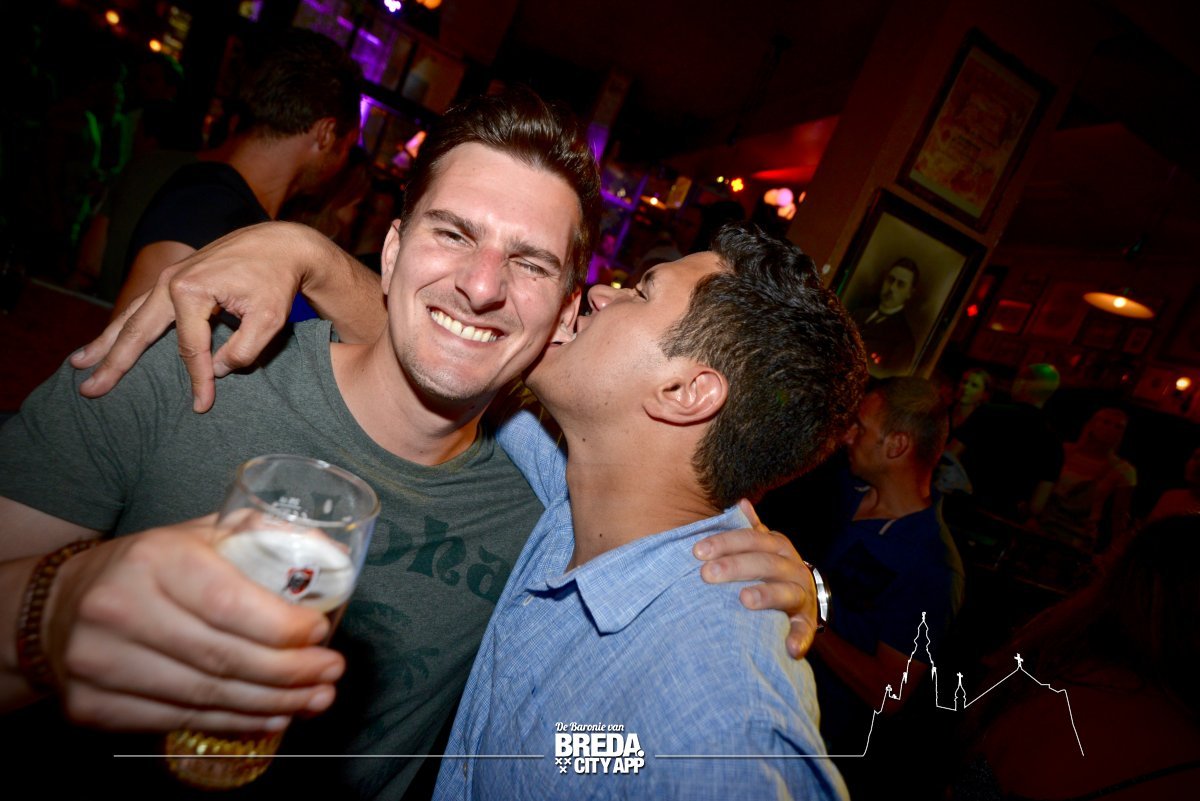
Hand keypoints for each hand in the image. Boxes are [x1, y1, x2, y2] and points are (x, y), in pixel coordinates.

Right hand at [44, 516, 343, 733]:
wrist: (56, 610)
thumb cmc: (147, 569)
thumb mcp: (195, 535)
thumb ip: (257, 537)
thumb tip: (330, 552)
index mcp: (153, 559)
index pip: (228, 602)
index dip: (281, 626)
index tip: (320, 632)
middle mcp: (119, 610)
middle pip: (222, 657)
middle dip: (290, 672)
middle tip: (331, 672)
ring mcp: (100, 664)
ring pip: (205, 696)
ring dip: (272, 703)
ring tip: (315, 699)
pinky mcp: (92, 707)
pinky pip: (180, 720)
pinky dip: (234, 722)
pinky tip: (271, 717)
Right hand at [71, 223, 311, 412]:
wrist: (279, 245)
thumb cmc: (275, 281)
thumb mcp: (269, 320)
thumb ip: (242, 350)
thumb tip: (216, 371)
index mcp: (191, 290)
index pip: (189, 347)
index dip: (197, 378)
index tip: (202, 404)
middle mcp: (171, 281)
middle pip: (137, 330)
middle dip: (112, 362)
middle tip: (89, 390)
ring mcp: (169, 277)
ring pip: (132, 316)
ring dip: (106, 342)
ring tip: (80, 363)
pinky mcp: (175, 278)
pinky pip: (143, 307)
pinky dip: (124, 325)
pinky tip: (111, 339)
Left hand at [693, 499, 817, 659]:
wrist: (803, 595)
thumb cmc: (770, 568)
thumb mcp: (762, 546)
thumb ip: (750, 528)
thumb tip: (741, 502)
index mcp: (778, 546)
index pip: (751, 539)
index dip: (725, 542)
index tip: (697, 551)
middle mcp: (792, 567)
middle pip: (765, 563)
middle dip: (735, 567)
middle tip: (707, 574)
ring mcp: (802, 594)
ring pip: (786, 592)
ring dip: (766, 595)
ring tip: (744, 599)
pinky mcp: (807, 621)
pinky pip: (805, 629)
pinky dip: (799, 638)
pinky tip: (789, 648)